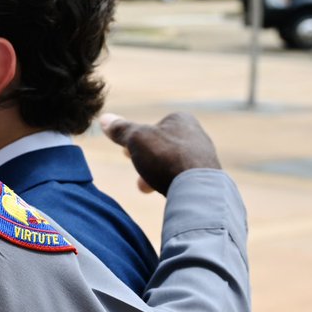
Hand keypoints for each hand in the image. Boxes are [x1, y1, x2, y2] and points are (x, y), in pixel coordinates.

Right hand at [100, 112, 219, 195]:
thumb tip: (104, 119)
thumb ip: (121, 130)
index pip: (153, 126)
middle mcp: (196, 135)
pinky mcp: (206, 178)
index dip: (136, 139)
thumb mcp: (136, 139)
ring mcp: (203, 157)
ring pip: (170, 163)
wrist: (197, 189)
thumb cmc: (166, 158)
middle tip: (134, 167)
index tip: (125, 151)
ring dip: (155, 173)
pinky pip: (181, 178)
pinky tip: (162, 192)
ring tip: (144, 186)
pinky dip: (169, 183)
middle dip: (145, 157)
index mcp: (181, 120)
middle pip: (161, 146)